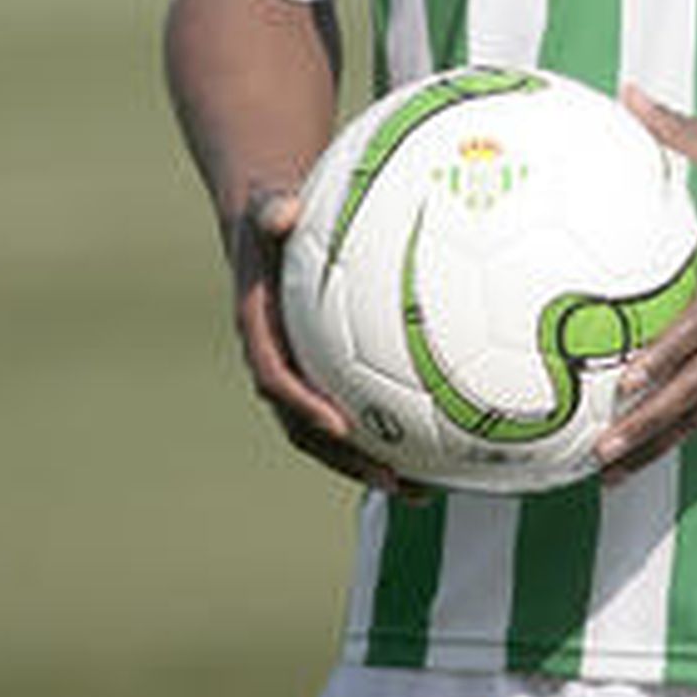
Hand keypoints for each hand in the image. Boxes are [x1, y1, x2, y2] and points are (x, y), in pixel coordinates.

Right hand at [229, 186, 429, 498]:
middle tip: (394, 481)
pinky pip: (355, 409)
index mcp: (260, 330)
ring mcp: (303, 372)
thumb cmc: (274, 212)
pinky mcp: (326, 371)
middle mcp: (278, 362)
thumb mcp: (268, 205)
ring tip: (424, 490)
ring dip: (371, 464)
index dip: (302, 406)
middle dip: (347, 460)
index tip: (337, 426)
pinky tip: (437, 445)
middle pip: (305, 427)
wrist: (266, 220)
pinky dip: (388, 431)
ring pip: (332, 433)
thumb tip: (282, 209)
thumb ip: (273, 209)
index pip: (274, 378)